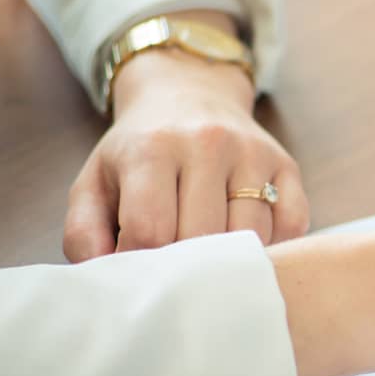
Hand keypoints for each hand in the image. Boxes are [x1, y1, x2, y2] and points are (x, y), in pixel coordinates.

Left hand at [63, 21, 307, 260]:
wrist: (189, 95)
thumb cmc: (139, 152)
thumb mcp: (95, 183)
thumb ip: (83, 234)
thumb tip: (105, 280)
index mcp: (152, 148)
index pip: (150, 230)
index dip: (142, 264)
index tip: (141, 272)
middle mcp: (207, 143)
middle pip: (203, 237)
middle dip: (187, 267)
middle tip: (177, 272)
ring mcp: (253, 153)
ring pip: (251, 236)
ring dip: (231, 260)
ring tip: (210, 259)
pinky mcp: (286, 165)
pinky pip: (291, 227)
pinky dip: (274, 246)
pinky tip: (247, 243)